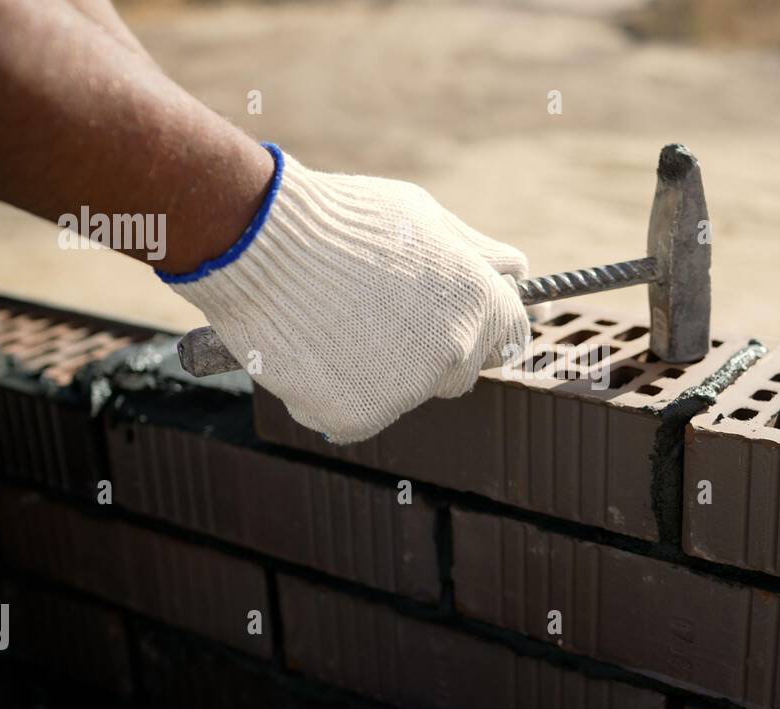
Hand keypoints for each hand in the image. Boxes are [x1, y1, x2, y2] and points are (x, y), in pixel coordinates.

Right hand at [163, 145, 530, 443]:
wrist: (261, 243)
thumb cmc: (343, 221)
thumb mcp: (425, 218)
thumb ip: (478, 254)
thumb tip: (518, 275)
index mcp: (477, 302)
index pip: (511, 335)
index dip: (485, 327)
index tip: (455, 321)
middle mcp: (453, 351)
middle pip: (460, 371)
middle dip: (432, 351)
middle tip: (380, 315)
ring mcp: (407, 391)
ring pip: (406, 393)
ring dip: (381, 371)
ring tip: (338, 322)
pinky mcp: (359, 418)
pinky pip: (359, 415)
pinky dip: (338, 394)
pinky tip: (315, 351)